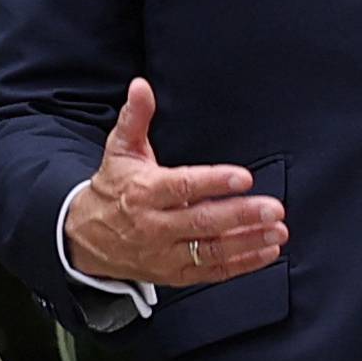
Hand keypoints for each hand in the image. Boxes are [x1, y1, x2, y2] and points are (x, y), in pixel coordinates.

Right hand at [63, 79, 288, 287]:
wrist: (84, 238)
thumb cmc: (113, 189)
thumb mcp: (120, 150)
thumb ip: (136, 118)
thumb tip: (141, 86)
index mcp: (143, 192)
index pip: (182, 187)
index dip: (214, 182)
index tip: (244, 178)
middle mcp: (154, 226)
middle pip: (201, 222)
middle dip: (241, 216)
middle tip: (273, 208)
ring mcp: (164, 254)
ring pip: (210, 251)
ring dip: (248, 242)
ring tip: (277, 231)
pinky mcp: (173, 274)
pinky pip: (211, 272)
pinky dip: (241, 265)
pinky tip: (267, 252)